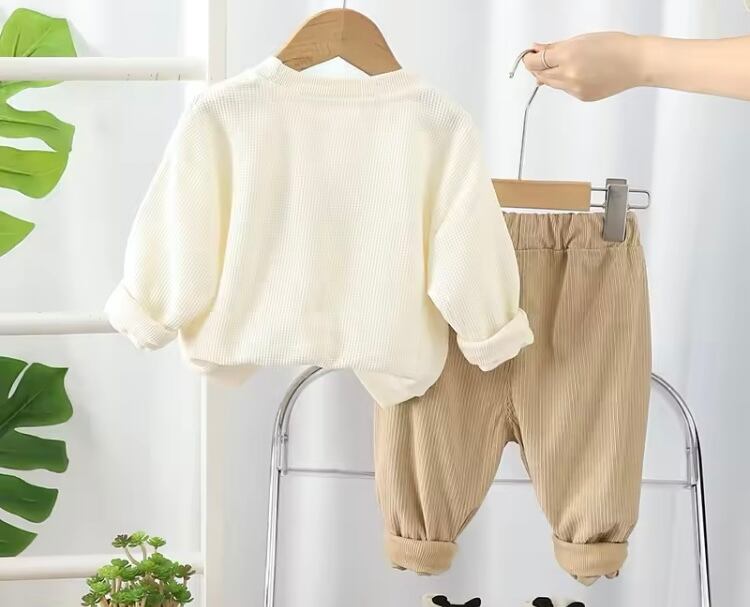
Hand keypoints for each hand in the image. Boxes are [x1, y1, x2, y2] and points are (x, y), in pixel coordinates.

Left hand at [523, 32, 645, 100]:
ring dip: (551, 74)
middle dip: (537, 67)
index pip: (534, 62)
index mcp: (568, 56)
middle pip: (539, 75)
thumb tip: (536, 49)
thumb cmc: (615, 46)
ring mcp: (575, 89)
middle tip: (541, 58)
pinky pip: (565, 90)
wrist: (636, 62)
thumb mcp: (581, 40)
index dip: (528, 58)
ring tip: (564, 63)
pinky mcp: (581, 97)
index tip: (528, 55)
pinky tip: (579, 72)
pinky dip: (565, 82)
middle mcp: (569, 75)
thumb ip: (555, 47)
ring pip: (551, 84)